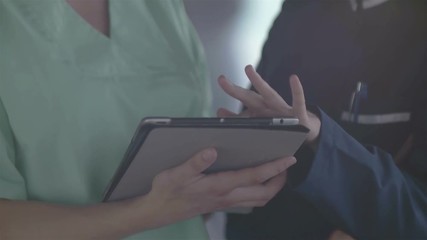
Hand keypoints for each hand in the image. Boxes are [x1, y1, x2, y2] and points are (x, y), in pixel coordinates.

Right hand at [139, 148, 295, 228]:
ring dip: (272, 187)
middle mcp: (227, 197)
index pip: (253, 176)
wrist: (158, 211)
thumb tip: (211, 150)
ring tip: (277, 172)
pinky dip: (259, 191)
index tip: (289, 158)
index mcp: (219, 186)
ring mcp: (225, 202)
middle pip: (263, 193)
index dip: (274, 167)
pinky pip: (249, 200)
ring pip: (258, 199)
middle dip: (279, 180)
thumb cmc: (166, 191)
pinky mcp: (221, 204)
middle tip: (287, 165)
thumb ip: (194, 163)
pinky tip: (255, 180)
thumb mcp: (175, 174)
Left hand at [217, 65, 320, 144]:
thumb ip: (240, 119)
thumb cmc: (279, 124)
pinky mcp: (298, 113)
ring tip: (247, 69)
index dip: (230, 110)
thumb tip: (218, 111)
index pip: (241, 110)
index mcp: (258, 111)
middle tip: (221, 79)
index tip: (218, 107)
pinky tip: (293, 78)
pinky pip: (298, 100)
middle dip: (235, 91)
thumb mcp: (260, 123)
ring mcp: (282, 108)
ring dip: (258, 82)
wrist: (305, 130)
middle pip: (249, 98)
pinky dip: (297, 90)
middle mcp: (267, 107)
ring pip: (268, 94)